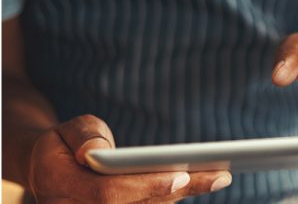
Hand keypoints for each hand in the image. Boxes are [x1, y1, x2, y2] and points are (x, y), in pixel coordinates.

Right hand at [27, 114, 231, 202]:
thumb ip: (83, 136)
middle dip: (178, 192)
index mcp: (60, 188)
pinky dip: (174, 196)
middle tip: (218, 176)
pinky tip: (203, 182)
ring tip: (219, 177)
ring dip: (183, 195)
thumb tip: (93, 153)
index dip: (145, 186)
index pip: (107, 193)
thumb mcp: (68, 129)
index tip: (179, 175)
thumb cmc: (64, 143)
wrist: (51, 168)